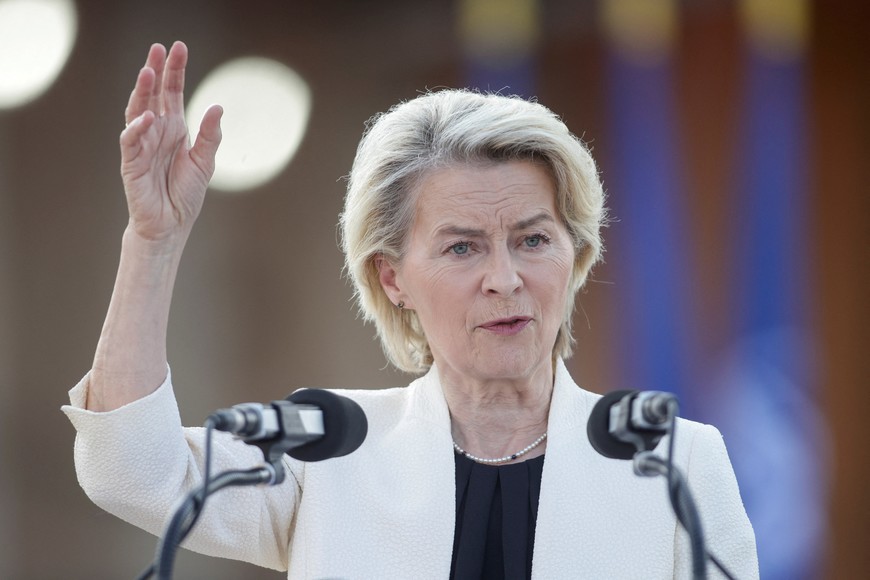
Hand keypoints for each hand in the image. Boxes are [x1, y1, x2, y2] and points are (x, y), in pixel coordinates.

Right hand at [120, 41, 221, 241]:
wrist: (171, 224)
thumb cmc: (185, 195)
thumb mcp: (204, 162)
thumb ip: (210, 136)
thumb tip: (217, 106)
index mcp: (175, 128)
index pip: (172, 93)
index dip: (175, 71)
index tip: (178, 48)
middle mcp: (156, 131)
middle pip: (153, 95)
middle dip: (156, 71)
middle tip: (158, 48)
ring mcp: (142, 145)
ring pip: (137, 110)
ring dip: (142, 92)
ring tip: (148, 71)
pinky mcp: (131, 162)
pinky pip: (131, 140)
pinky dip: (137, 128)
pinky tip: (147, 116)